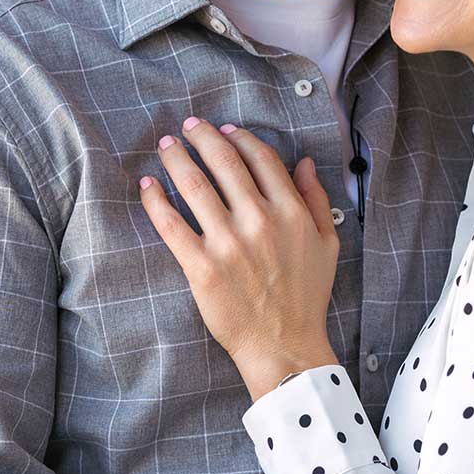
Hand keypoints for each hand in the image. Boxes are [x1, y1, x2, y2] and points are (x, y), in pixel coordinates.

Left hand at [136, 116, 341, 400]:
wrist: (284, 346)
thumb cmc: (306, 296)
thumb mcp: (327, 243)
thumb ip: (315, 198)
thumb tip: (302, 161)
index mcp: (290, 212)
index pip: (260, 158)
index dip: (239, 137)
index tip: (224, 129)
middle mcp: (259, 220)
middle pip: (223, 162)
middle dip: (201, 136)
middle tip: (187, 127)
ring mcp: (228, 243)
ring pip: (193, 184)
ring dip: (175, 158)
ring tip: (165, 147)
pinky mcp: (200, 266)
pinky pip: (170, 222)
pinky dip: (154, 199)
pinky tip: (147, 184)